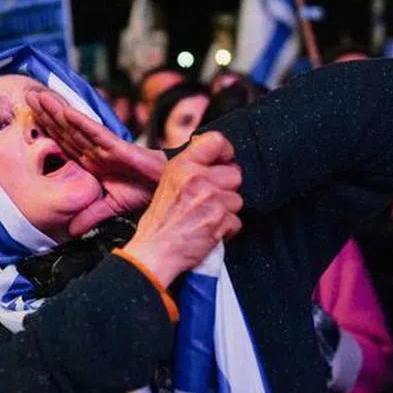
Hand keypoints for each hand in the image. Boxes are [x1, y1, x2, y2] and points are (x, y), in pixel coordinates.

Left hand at [27, 90, 166, 235]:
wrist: (168, 187)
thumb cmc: (142, 190)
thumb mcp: (110, 207)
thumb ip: (90, 215)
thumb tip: (71, 231)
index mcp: (90, 163)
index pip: (63, 144)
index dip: (45, 130)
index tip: (27, 117)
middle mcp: (94, 151)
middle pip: (65, 130)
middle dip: (46, 113)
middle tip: (27, 95)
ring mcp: (105, 147)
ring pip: (76, 128)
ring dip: (57, 112)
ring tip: (39, 96)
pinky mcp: (118, 147)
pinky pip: (96, 133)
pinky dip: (81, 123)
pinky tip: (66, 112)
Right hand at [116, 132, 242, 285]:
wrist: (155, 252)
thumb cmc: (160, 223)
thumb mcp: (168, 183)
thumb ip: (190, 168)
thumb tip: (214, 157)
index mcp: (182, 166)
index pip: (217, 141)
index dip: (225, 152)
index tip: (223, 162)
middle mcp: (197, 179)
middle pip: (234, 174)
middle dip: (226, 189)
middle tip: (208, 200)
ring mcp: (210, 199)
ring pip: (237, 199)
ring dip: (226, 211)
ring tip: (205, 217)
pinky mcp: (220, 220)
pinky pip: (237, 221)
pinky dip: (226, 229)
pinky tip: (209, 230)